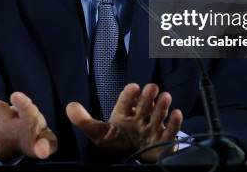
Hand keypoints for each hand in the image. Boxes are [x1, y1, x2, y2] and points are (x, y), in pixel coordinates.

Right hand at [0, 92, 57, 161]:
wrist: (22, 143)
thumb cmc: (37, 139)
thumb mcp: (47, 142)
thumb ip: (47, 144)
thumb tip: (41, 150)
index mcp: (28, 116)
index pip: (26, 107)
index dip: (21, 101)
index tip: (16, 95)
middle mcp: (10, 116)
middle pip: (3, 109)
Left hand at [66, 83, 181, 162]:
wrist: (134, 160)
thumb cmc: (117, 142)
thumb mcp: (99, 133)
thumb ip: (84, 120)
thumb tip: (69, 106)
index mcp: (124, 114)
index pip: (126, 101)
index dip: (130, 94)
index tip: (133, 87)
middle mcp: (140, 118)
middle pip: (144, 105)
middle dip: (148, 97)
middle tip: (151, 87)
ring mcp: (153, 128)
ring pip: (158, 114)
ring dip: (162, 105)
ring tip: (165, 96)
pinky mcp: (164, 140)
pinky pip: (170, 131)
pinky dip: (174, 122)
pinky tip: (176, 113)